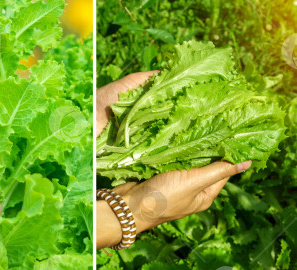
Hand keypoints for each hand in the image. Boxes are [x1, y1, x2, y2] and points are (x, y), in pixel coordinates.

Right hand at [95, 72, 250, 248]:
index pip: (222, 171)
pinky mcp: (157, 177)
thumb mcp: (194, 182)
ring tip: (192, 127)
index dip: (227, 154)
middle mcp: (190, 191)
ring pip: (185, 162)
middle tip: (210, 124)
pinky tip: (172, 138)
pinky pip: (168, 162)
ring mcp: (173, 184)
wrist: (127, 206)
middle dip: (206, 148)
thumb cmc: (162, 197)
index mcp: (204, 195)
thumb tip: (247, 163)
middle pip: (203, 165)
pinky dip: (171, 151)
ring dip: (187, 148)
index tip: (230, 133)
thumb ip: (218, 171)